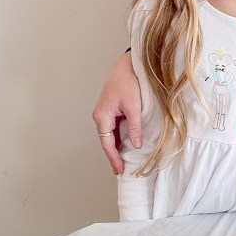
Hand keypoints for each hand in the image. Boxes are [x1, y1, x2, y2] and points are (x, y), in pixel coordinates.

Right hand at [92, 52, 142, 175]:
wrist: (128, 65)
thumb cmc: (129, 82)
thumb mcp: (134, 107)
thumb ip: (135, 127)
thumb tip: (136, 145)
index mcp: (102, 116)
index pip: (107, 144)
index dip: (114, 158)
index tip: (119, 170)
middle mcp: (100, 116)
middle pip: (106, 141)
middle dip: (113, 156)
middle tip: (121, 170)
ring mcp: (104, 113)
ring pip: (109, 135)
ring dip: (116, 147)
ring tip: (123, 161)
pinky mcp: (111, 109)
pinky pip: (113, 128)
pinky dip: (118, 138)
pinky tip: (125, 144)